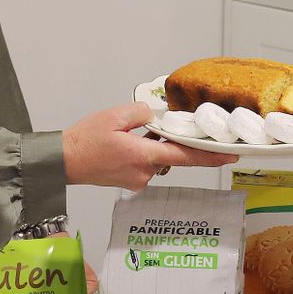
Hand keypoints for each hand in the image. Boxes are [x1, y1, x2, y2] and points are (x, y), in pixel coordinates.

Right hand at [62, 102, 235, 191]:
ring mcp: (137, 179)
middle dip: (179, 143)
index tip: (230, 156)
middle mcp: (145, 172)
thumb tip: (154, 116)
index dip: (210, 156)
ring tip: (137, 131)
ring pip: (158, 158)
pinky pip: (146, 163)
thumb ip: (141, 113)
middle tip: (191, 133)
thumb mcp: (114, 116)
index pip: (186, 157)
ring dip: (157, 145)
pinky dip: (145, 151)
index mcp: (144, 155)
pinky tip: (130, 141)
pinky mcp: (129, 181)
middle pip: (173, 156)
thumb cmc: (84, 140)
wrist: (62, 162)